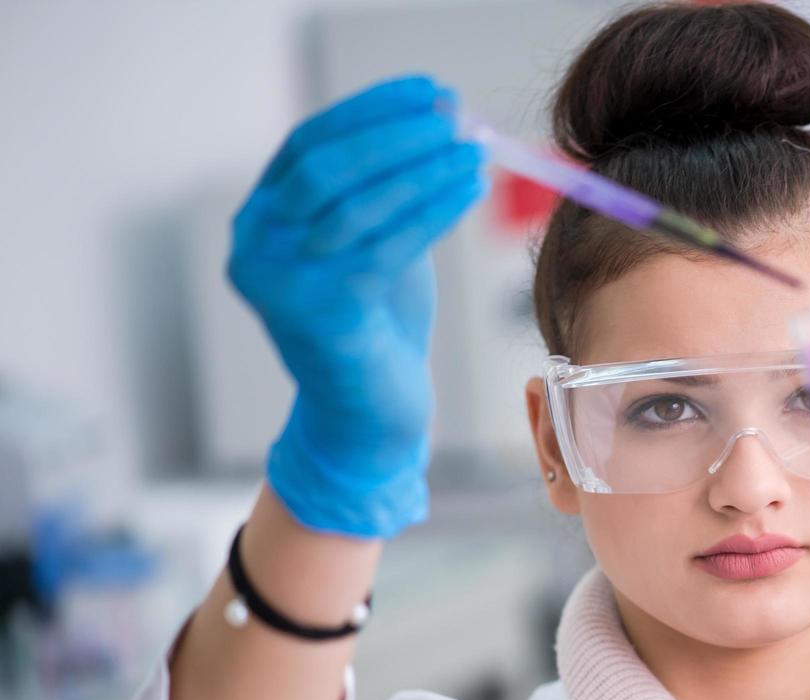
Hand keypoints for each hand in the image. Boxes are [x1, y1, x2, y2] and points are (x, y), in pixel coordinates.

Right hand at [228, 75, 487, 536]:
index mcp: (261, 220)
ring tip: (473, 151)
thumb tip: (439, 126)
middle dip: (394, 134)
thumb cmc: (375, 326)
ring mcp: (281, 284)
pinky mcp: (321, 316)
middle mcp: (256, 248)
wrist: (367, 418)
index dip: (371, 111)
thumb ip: (381, 191)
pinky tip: (467, 191)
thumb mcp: (370, 243)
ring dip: (420, 168)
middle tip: (455, 117)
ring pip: (355, 204)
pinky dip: (430, 211)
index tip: (430, 92)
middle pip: (324, 166)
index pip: (309, 143)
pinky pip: (383, 247)